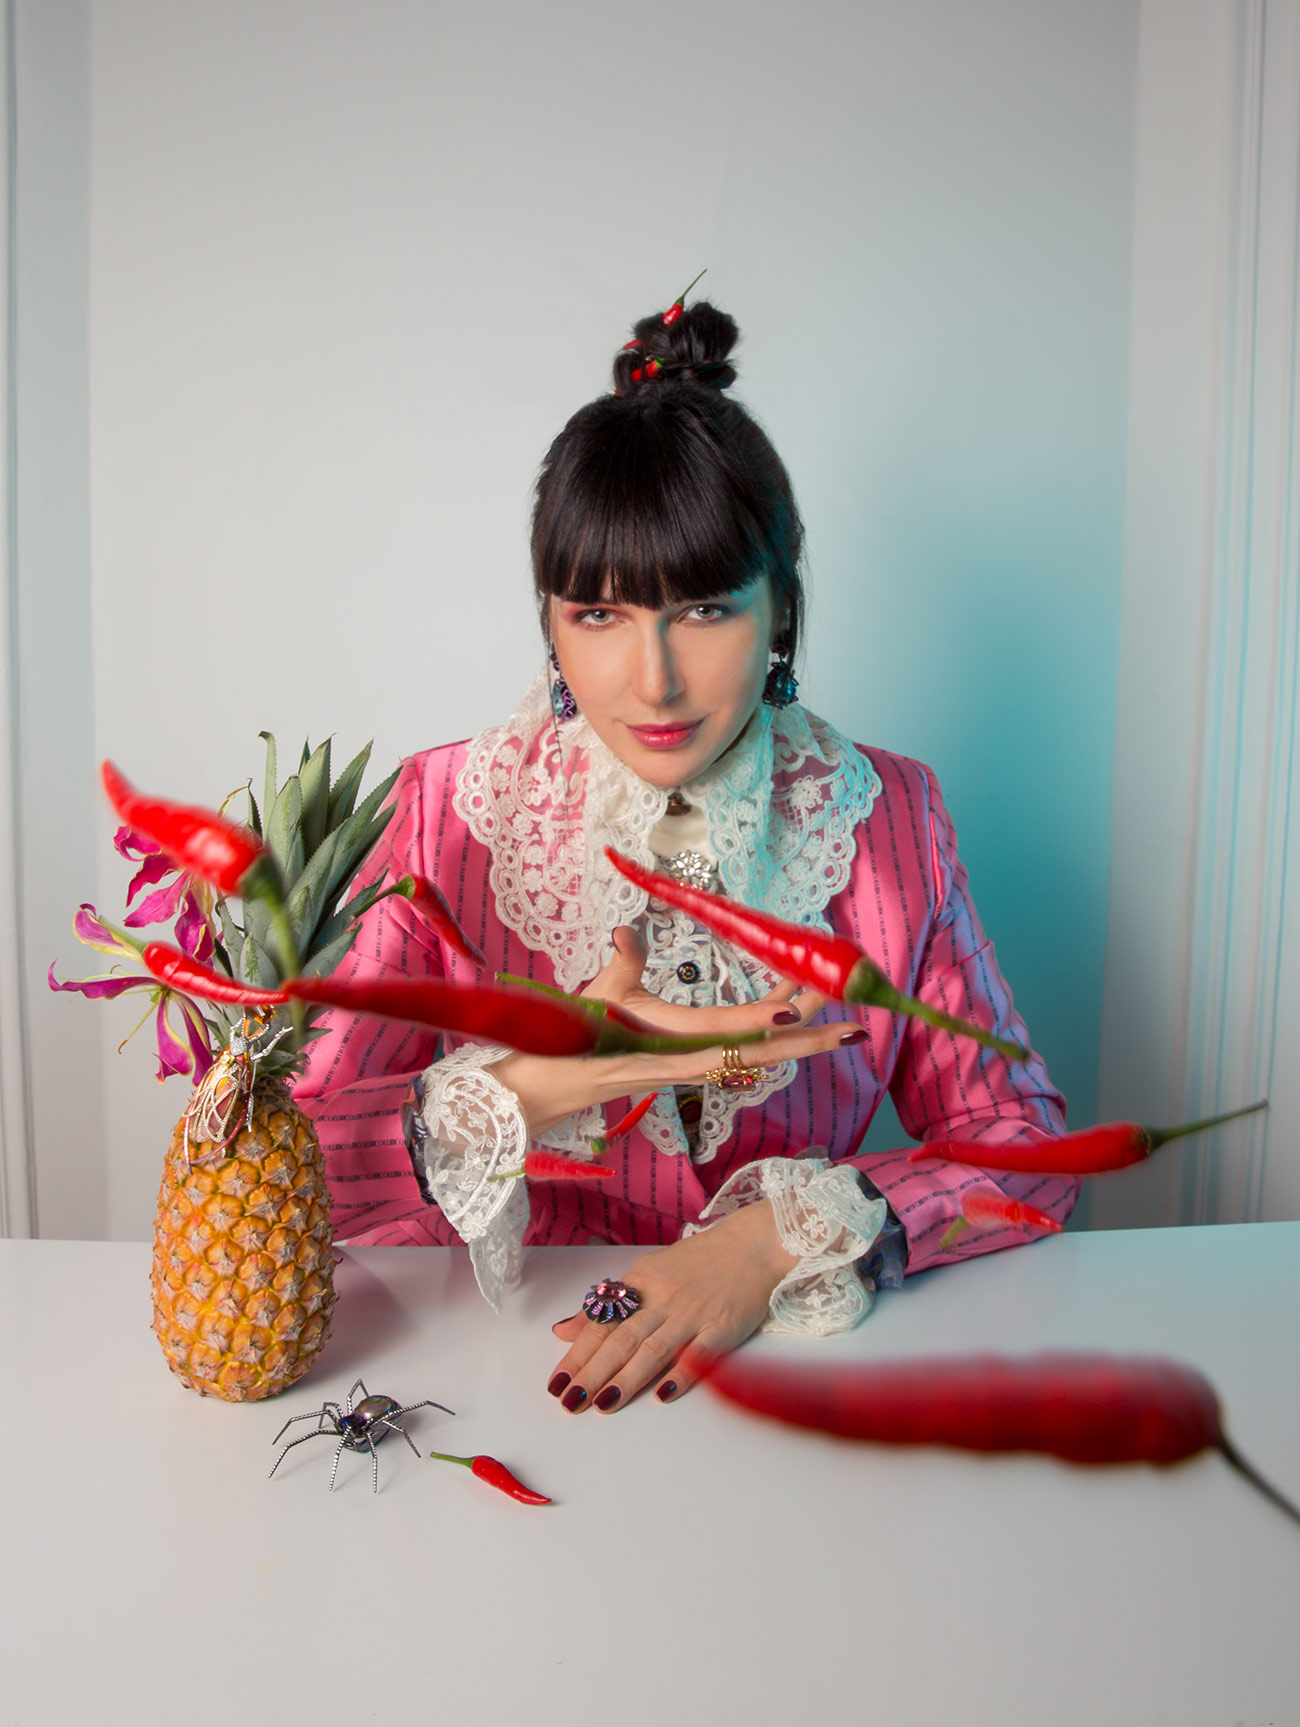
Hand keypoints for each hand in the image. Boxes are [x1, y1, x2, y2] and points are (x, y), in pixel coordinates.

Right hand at [490, 926, 862, 1137]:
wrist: (557, 1084)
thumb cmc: (574, 1040)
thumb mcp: (598, 997)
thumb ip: (621, 962)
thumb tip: (626, 930)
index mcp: (674, 1046)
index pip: (728, 1034)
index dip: (764, 1023)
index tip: (796, 1012)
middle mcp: (694, 1061)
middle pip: (763, 1052)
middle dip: (809, 1039)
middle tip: (854, 1027)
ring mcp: (698, 1063)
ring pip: (758, 1051)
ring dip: (798, 1031)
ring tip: (836, 1006)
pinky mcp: (695, 1061)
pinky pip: (743, 1046)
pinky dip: (770, 1027)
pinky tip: (788, 1004)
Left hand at [545, 1198, 797, 1412]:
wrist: (753, 1245)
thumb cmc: (698, 1262)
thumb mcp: (647, 1272)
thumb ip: (607, 1304)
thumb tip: (563, 1330)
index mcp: (640, 1283)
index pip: (601, 1323)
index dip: (578, 1354)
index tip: (558, 1383)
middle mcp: (662, 1298)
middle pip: (621, 1339)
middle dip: (593, 1373)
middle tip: (570, 1401)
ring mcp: (692, 1314)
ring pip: (653, 1349)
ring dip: (627, 1379)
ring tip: (603, 1403)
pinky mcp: (722, 1328)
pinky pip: (698, 1355)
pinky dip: (681, 1375)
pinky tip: (662, 1396)